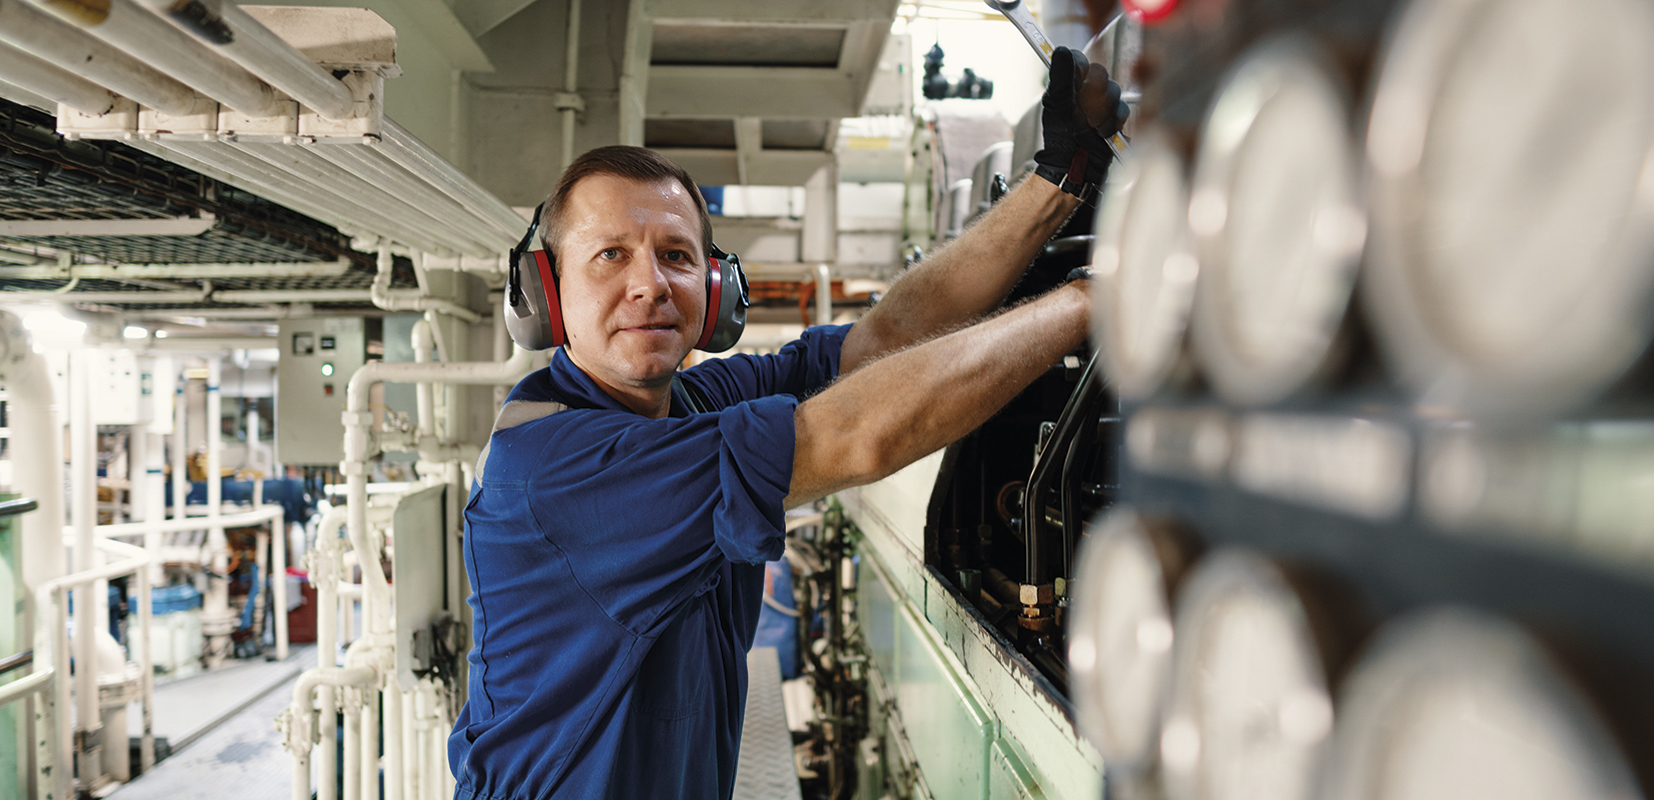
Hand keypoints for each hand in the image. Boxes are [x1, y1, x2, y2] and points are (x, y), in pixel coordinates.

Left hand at [1034, 47, 1129, 197]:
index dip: (1081, 71)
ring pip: (1114, 91)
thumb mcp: (1057, 106)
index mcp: (1068, 83)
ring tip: (1091, 129)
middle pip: (1101, 74)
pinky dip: (1112, 123)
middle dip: (1092, 97)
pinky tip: (1103, 134)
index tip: (1077, 88)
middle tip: (1082, 115)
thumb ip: (1061, 78)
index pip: (1079, 60)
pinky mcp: (1116, 116)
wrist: (1076, 167)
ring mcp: (1102, 102)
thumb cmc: (1061, 140)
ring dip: (1102, 113)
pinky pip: (1122, 109)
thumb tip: (1061, 50)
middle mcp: (1085, 89)